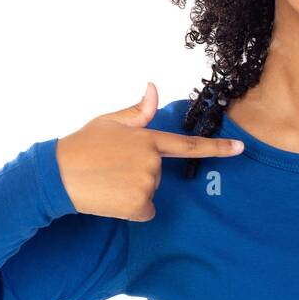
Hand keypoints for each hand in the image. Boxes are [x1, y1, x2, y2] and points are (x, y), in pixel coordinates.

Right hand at [55, 81, 242, 221]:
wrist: (57, 175)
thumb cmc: (82, 145)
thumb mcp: (110, 122)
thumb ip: (138, 110)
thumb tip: (154, 88)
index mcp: (148, 138)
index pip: (189, 144)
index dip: (218, 148)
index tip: (241, 149)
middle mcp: (152, 161)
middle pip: (159, 173)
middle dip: (140, 172)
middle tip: (112, 167)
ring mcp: (147, 184)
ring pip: (151, 192)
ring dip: (133, 191)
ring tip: (108, 181)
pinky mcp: (139, 205)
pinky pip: (146, 211)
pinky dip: (131, 208)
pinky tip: (111, 197)